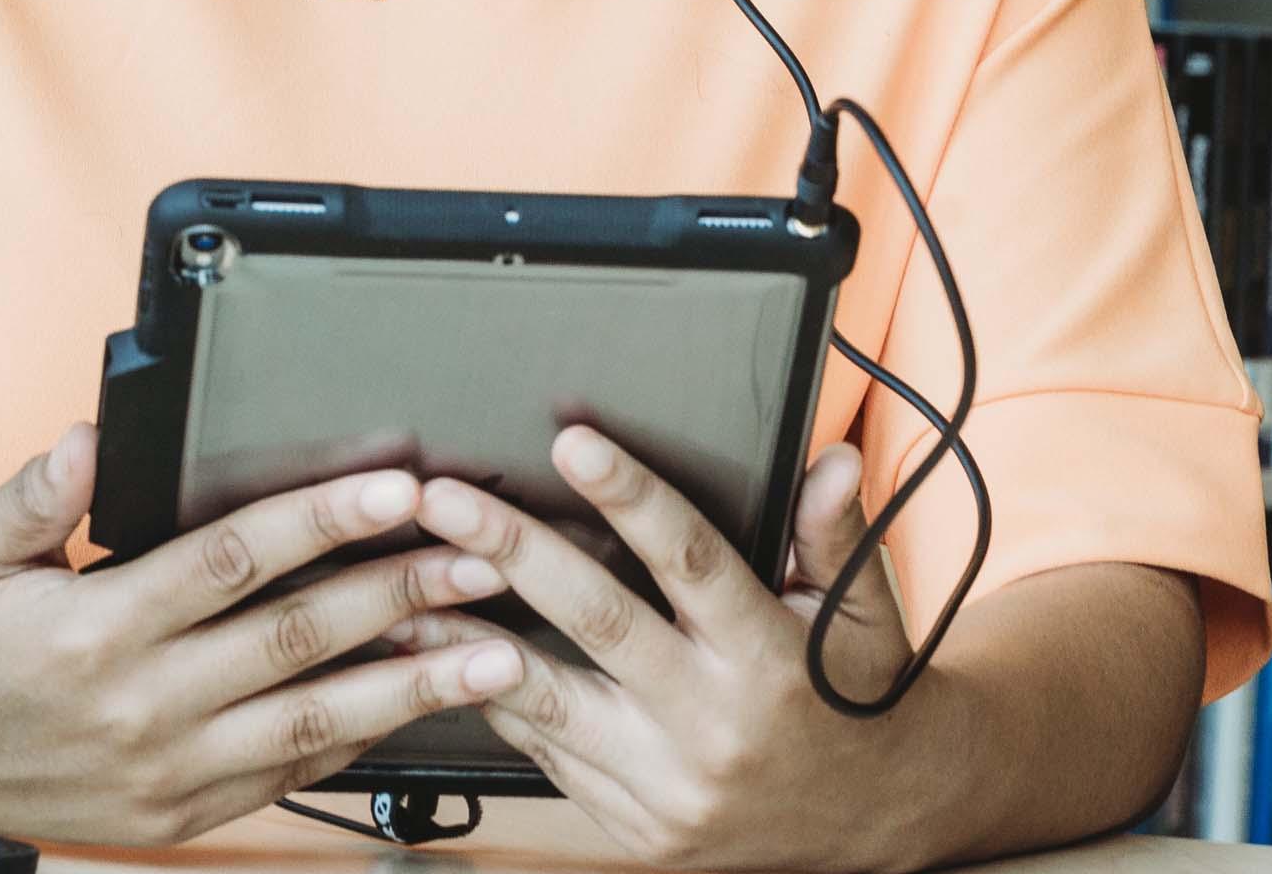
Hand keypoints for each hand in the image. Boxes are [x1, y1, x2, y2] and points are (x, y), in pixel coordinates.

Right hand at [0, 422, 521, 845]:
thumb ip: (40, 493)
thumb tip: (86, 438)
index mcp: (94, 628)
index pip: (232, 562)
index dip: (320, 520)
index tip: (395, 486)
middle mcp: (139, 704)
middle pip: (295, 639)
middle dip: (400, 593)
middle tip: (482, 558)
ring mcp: (166, 770)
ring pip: (311, 720)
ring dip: (409, 682)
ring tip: (492, 652)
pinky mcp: (179, 813)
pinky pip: (287, 775)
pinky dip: (358, 741)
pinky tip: (416, 706)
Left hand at [392, 429, 990, 873]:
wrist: (869, 826)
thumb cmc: (856, 698)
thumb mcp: (866, 617)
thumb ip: (835, 536)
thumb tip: (830, 460)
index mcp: (768, 658)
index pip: (693, 563)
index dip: (633, 498)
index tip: (575, 443)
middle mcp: (714, 724)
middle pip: (598, 622)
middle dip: (511, 551)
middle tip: (443, 498)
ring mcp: (669, 786)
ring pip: (548, 701)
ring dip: (465, 639)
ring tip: (401, 588)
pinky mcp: (637, 829)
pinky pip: (550, 756)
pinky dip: (494, 703)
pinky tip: (446, 656)